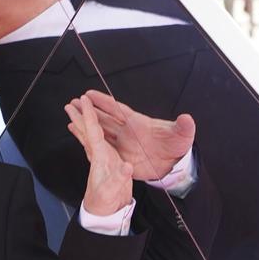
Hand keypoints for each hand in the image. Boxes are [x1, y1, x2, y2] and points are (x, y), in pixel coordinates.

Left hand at [65, 94, 133, 215]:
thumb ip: (120, 177)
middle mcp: (99, 154)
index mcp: (101, 156)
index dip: (89, 115)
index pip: (93, 130)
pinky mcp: (106, 162)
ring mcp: (102, 157)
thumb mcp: (114, 189)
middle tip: (71, 101)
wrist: (104, 212)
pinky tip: (91, 132)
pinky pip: (96, 143)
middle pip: (87, 130)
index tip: (83, 100)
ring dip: (83, 123)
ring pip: (90, 136)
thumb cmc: (107, 200)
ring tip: (76, 112)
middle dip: (80, 115)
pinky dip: (92, 135)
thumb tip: (126, 166)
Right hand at [80, 90, 194, 180]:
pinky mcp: (120, 156)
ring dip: (86, 123)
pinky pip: (102, 147)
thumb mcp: (181, 136)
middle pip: (103, 118)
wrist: (174, 165)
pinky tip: (81, 136)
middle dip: (88, 110)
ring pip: (99, 131)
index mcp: (137, 123)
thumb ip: (182, 127)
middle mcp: (126, 131)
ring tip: (72, 115)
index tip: (89, 94)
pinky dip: (90, 141)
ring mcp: (121, 143)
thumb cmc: (176, 146)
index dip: (103, 102)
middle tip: (74, 102)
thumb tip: (187, 119)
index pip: (117, 110)